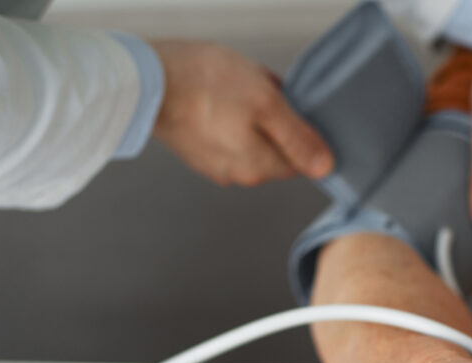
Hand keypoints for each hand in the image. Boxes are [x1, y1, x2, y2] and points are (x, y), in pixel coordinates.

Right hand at [151, 40, 332, 185]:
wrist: (145, 78)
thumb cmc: (205, 84)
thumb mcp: (267, 102)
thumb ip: (299, 138)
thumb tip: (325, 167)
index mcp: (258, 168)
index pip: (300, 159)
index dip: (301, 129)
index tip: (288, 105)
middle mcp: (237, 174)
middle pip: (274, 148)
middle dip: (274, 119)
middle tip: (258, 90)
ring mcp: (213, 163)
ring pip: (249, 137)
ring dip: (250, 114)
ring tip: (232, 88)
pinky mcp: (195, 149)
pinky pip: (225, 132)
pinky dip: (226, 114)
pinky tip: (215, 94)